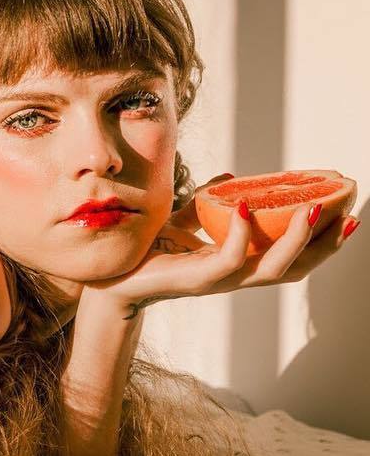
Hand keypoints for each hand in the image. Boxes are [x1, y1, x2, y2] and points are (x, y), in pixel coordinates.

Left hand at [83, 173, 356, 318]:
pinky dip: (240, 234)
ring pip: (272, 269)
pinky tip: (244, 208)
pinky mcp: (195, 280)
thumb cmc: (146, 253)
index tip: (349, 213)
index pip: (292, 256)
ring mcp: (217, 281)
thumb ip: (205, 203)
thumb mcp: (181, 222)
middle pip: (295, 268)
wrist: (110, 278)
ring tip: (313, 209)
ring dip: (296, 240)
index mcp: (238, 264)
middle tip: (351, 215)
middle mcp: (234, 276)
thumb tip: (228, 174)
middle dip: (325, 244)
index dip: (321, 240)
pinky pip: (228, 260)